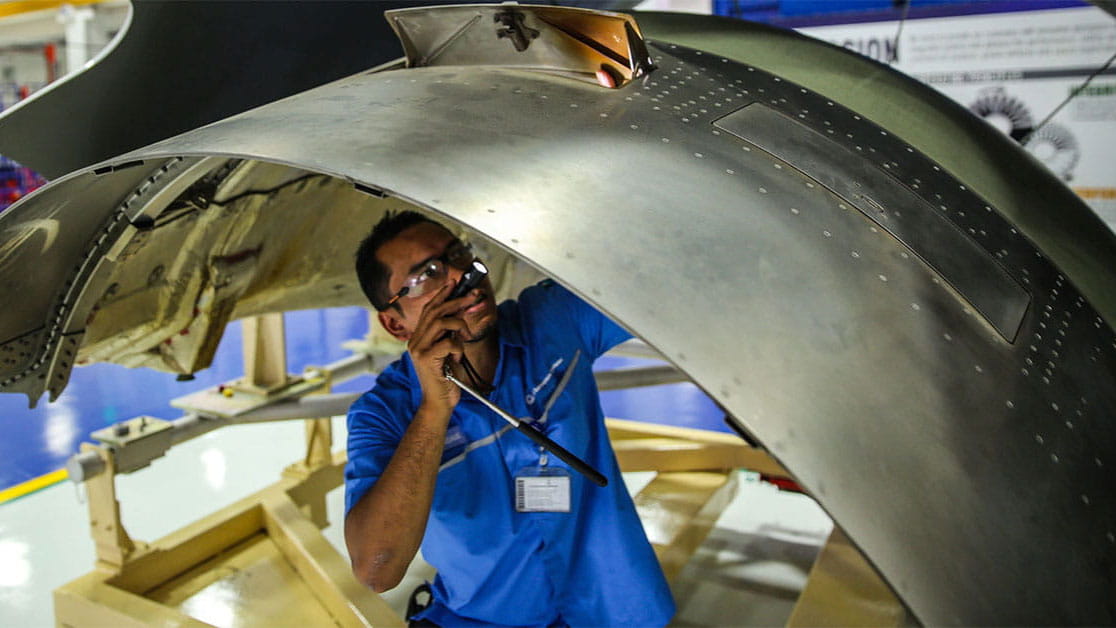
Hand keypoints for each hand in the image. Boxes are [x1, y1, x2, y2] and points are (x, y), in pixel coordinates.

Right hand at [407, 281, 474, 415]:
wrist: (439, 403)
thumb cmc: (446, 379)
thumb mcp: (448, 353)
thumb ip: (449, 335)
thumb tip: (460, 315)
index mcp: (419, 338)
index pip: (429, 309)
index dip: (441, 294)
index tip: (453, 283)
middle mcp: (415, 341)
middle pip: (436, 311)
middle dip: (457, 301)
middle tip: (473, 296)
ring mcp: (419, 349)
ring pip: (441, 322)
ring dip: (459, 326)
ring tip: (464, 337)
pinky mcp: (426, 359)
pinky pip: (449, 343)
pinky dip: (459, 348)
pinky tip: (457, 359)